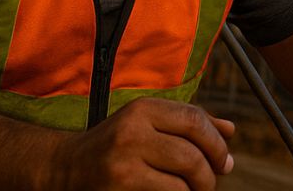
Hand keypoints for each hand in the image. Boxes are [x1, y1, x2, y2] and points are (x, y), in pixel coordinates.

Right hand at [46, 98, 234, 190]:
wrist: (63, 169)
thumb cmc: (114, 146)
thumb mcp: (147, 125)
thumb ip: (187, 125)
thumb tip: (230, 130)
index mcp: (142, 109)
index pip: (194, 120)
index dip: (217, 143)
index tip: (224, 161)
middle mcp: (132, 132)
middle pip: (192, 155)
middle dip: (209, 174)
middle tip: (209, 184)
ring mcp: (123, 163)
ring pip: (182, 182)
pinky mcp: (119, 188)